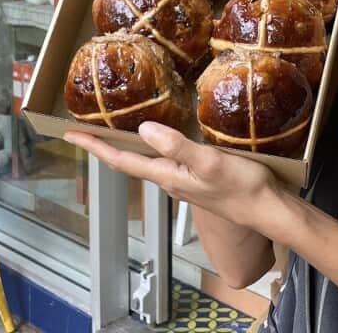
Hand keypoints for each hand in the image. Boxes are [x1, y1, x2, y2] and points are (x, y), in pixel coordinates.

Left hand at [64, 122, 280, 229]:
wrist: (266, 209)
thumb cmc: (241, 187)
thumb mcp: (209, 162)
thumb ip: (176, 146)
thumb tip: (143, 131)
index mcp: (167, 176)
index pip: (121, 160)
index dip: (95, 146)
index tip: (70, 134)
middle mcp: (169, 180)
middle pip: (128, 162)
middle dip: (105, 146)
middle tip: (85, 128)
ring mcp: (183, 181)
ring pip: (146, 161)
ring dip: (127, 147)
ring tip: (113, 130)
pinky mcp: (197, 179)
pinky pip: (165, 160)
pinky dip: (152, 147)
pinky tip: (159, 138)